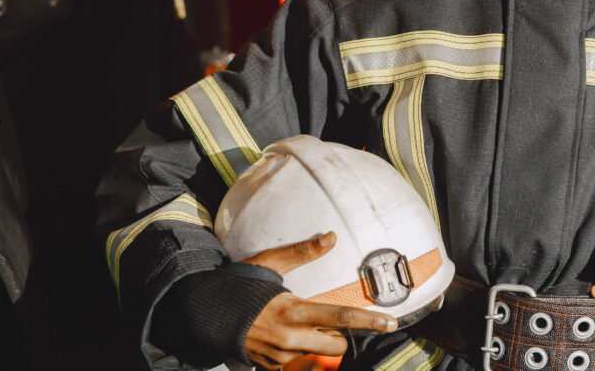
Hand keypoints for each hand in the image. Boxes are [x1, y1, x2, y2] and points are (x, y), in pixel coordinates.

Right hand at [242, 232, 397, 367]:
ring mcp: (281, 357)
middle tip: (326, 320)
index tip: (390, 322)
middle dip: (340, 335)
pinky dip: (297, 353)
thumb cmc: (239, 285)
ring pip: (318, 356)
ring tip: (297, 327)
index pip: (340, 317)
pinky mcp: (271, 367)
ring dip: (317, 344)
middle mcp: (290, 339)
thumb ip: (302, 252)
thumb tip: (331, 237)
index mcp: (293, 311)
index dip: (369, 321)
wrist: (204, 314)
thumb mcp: (269, 262)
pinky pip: (297, 364)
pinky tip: (282, 338)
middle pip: (337, 345)